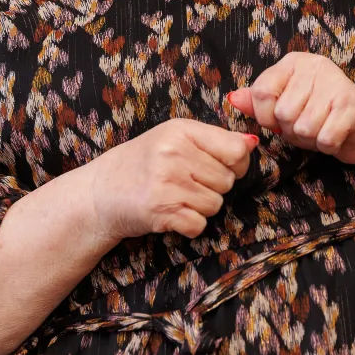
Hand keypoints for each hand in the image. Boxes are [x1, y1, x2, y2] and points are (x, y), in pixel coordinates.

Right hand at [89, 118, 257, 240]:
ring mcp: (167, 182)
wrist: (101, 191)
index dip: (238, 163)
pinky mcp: (161, 211)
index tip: (223, 165)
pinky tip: (171, 211)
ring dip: (202, 206)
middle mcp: (174, 153)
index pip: (236, 150)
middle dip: (214, 185)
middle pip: (228, 180)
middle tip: (188, 181)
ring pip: (216, 204)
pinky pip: (199, 224)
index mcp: (181, 130)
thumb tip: (253, 144)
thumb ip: (215, 139)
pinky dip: (189, 224)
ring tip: (177, 195)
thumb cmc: (144, 162)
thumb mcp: (175, 138)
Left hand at [227, 52, 354, 168]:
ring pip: (303, 127)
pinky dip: (327, 146)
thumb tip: (232, 98)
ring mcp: (335, 83)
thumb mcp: (286, 105)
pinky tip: (336, 135)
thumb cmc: (321, 115)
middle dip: (292, 130)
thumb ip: (259, 101)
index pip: (261, 92)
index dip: (266, 117)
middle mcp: (315, 65)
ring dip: (310, 139)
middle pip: (282, 113)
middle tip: (309, 124)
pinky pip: (324, 138)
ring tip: (322, 129)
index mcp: (294, 62)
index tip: (279, 120)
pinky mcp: (352, 104)